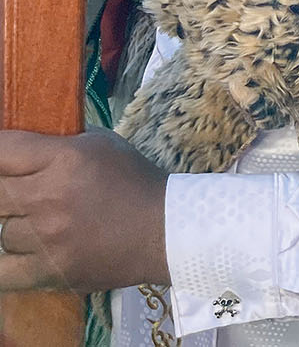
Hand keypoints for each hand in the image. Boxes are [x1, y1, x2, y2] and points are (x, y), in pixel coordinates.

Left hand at [0, 128, 168, 291]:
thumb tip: (25, 143)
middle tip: (23, 194)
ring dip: (17, 228)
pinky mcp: (49, 271)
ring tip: (42, 226)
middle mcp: (49, 196)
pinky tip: (23, 253)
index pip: (2, 150)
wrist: (166, 229)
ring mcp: (47, 237)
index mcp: (64, 159)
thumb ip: (60, 142)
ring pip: (1, 232)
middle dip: (6, 191)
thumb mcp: (103, 144)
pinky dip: (8, 263)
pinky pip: (3, 272)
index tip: (4, 160)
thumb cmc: (135, 182)